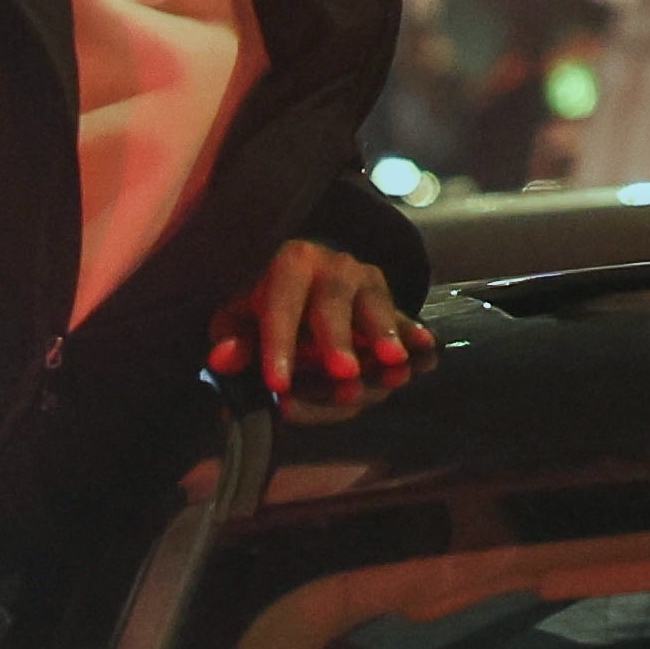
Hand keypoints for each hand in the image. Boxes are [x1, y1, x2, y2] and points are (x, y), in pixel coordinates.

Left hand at [215, 239, 437, 408]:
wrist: (306, 270)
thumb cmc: (266, 299)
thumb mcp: (240, 314)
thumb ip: (233, 338)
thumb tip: (223, 359)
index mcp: (289, 265)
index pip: (282, 307)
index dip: (279, 346)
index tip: (277, 383)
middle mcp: (332, 266)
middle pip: (334, 301)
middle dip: (339, 340)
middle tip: (342, 374)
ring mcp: (365, 279)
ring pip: (376, 305)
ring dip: (385, 335)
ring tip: (392, 364)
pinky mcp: (389, 296)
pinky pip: (403, 315)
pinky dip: (413, 332)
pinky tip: (426, 346)